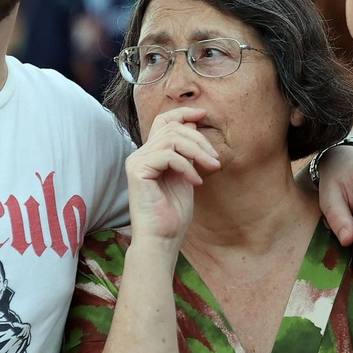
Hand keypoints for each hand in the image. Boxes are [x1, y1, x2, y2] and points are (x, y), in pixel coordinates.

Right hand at [126, 107, 221, 246]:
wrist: (162, 239)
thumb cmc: (174, 214)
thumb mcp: (186, 176)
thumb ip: (187, 153)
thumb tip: (193, 124)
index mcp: (151, 155)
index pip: (163, 121)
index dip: (183, 113)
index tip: (204, 114)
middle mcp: (140, 155)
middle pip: (172, 128)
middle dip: (199, 139)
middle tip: (216, 159)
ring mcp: (136, 161)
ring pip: (172, 138)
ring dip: (197, 151)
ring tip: (212, 167)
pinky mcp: (137, 170)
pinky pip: (168, 155)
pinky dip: (187, 166)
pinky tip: (196, 182)